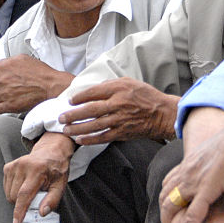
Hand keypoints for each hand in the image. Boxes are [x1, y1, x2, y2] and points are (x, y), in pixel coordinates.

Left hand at [0, 54, 71, 113]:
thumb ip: (6, 62)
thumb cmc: (39, 72)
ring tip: (7, 95)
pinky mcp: (10, 106)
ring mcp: (5, 94)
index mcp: (3, 67)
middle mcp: (1, 80)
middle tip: (1, 87)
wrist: (50, 86)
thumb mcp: (22, 59)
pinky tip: (7, 103)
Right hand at [2, 133, 74, 222]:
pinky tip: (23, 185)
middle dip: (22, 204)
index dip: (19, 211)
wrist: (50, 152)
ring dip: (17, 198)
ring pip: (9, 193)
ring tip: (30, 190)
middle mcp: (23, 166)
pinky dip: (13, 191)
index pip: (24, 194)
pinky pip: (6, 187)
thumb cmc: (56, 170)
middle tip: (34, 199)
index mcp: (37, 170)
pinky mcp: (8, 167)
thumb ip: (53, 200)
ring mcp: (14, 165)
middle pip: (15, 196)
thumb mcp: (60, 185)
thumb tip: (42, 213)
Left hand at [60, 78, 179, 144]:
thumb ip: (111, 84)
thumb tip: (93, 89)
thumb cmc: (146, 96)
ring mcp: (120, 120)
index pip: (94, 92)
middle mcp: (118, 104)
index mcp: (119, 89)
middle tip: (61, 117)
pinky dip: (90, 139)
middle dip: (73, 114)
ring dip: (78, 128)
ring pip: (94, 125)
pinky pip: (103, 137)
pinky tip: (80, 140)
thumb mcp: (129, 82)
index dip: (79, 97)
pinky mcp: (122, 133)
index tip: (70, 101)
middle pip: (90, 110)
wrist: (162, 114)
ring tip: (65, 129)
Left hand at [162, 108, 223, 222]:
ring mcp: (194, 179)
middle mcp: (187, 170)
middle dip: (165, 216)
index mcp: (190, 162)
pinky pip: (192, 216)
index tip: (172, 214)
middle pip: (164, 196)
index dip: (167, 199)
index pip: (168, 182)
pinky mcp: (207, 188)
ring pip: (172, 207)